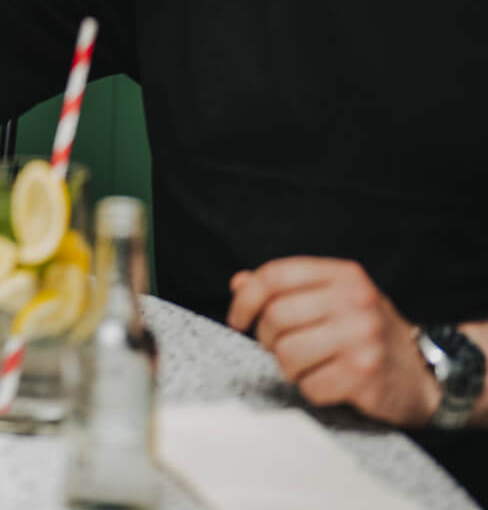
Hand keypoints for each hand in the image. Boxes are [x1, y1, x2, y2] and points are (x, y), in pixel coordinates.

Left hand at [228, 257, 438, 426]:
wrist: (425, 374)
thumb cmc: (367, 333)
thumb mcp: (333, 298)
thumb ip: (287, 288)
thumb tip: (239, 282)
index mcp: (344, 275)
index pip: (275, 276)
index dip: (246, 300)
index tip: (239, 320)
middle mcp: (355, 300)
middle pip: (275, 317)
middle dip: (268, 339)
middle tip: (283, 348)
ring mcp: (362, 337)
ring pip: (286, 354)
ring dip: (290, 367)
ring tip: (311, 365)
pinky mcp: (365, 374)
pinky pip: (309, 385)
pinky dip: (312, 389)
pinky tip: (331, 382)